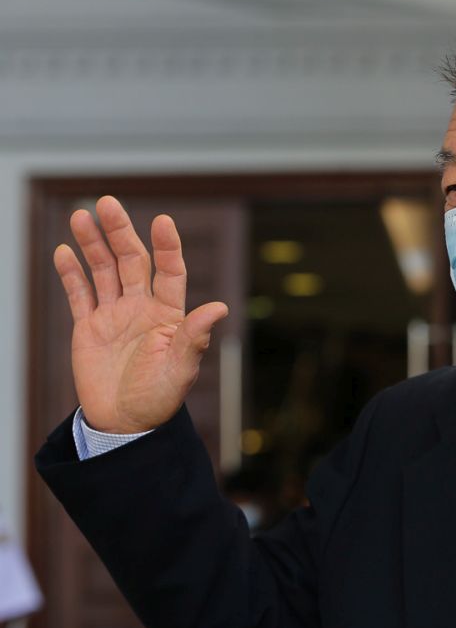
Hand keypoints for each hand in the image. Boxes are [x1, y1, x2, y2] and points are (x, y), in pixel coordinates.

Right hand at [53, 196, 228, 433]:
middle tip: (107, 204)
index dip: (168, 247)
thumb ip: (194, 337)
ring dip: (93, 244)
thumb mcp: (181, 369)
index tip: (162, 222)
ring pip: (103, 270)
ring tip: (81, 215)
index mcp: (169, 314)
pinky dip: (71, 273)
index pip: (170, 271)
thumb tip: (219, 307)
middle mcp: (142, 307)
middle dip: (120, 232)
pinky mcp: (88, 327)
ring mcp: (114, 314)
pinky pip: (79, 294)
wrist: (125, 423)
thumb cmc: (159, 398)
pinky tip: (65, 251)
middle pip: (132, 261)